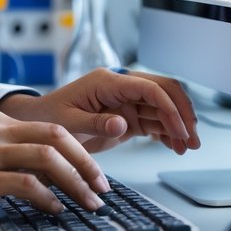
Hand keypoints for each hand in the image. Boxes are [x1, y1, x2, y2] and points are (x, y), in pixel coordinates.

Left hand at [0, 68, 199, 154]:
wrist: (39, 125)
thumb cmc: (48, 118)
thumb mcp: (67, 123)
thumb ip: (95, 123)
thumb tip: (122, 123)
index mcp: (107, 82)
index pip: (148, 87)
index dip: (168, 107)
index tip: (180, 130)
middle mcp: (120, 88)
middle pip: (163, 92)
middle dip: (181, 114)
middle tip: (192, 140)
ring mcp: (125, 102)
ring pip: (162, 108)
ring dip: (177, 126)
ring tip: (186, 148)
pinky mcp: (127, 117)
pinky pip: (154, 121)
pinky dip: (166, 133)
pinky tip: (174, 147)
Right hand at [0, 111, 109, 222]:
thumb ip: (8, 151)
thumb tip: (46, 172)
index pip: (51, 128)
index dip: (80, 151)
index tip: (94, 173)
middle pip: (57, 138)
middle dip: (87, 164)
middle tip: (101, 188)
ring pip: (47, 159)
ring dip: (75, 183)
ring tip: (87, 203)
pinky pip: (25, 184)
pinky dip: (47, 198)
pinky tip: (54, 209)